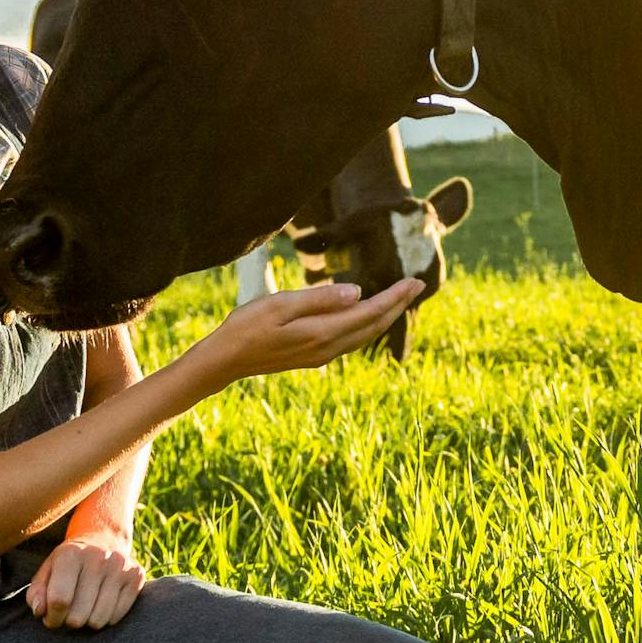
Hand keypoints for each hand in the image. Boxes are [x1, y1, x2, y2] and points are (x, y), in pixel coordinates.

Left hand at [26, 527, 146, 629]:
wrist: (102, 540)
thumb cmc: (68, 564)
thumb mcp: (47, 572)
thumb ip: (36, 593)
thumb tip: (40, 611)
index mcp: (70, 554)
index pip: (59, 600)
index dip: (52, 618)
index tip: (51, 618)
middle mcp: (98, 557)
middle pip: (78, 615)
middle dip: (69, 621)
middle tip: (69, 612)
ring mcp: (120, 566)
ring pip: (98, 620)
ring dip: (88, 621)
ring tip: (85, 608)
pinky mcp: (136, 575)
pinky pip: (116, 617)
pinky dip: (106, 617)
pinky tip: (101, 603)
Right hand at [194, 274, 425, 380]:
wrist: (225, 361)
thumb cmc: (246, 326)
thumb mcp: (280, 305)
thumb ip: (320, 299)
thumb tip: (359, 293)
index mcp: (322, 333)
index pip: (369, 312)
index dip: (394, 297)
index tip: (414, 281)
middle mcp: (327, 348)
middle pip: (373, 326)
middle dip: (397, 306)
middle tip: (417, 285)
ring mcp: (321, 355)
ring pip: (364, 335)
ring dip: (384, 316)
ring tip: (399, 298)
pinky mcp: (313, 356)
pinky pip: (351, 340)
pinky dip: (367, 325)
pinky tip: (367, 315)